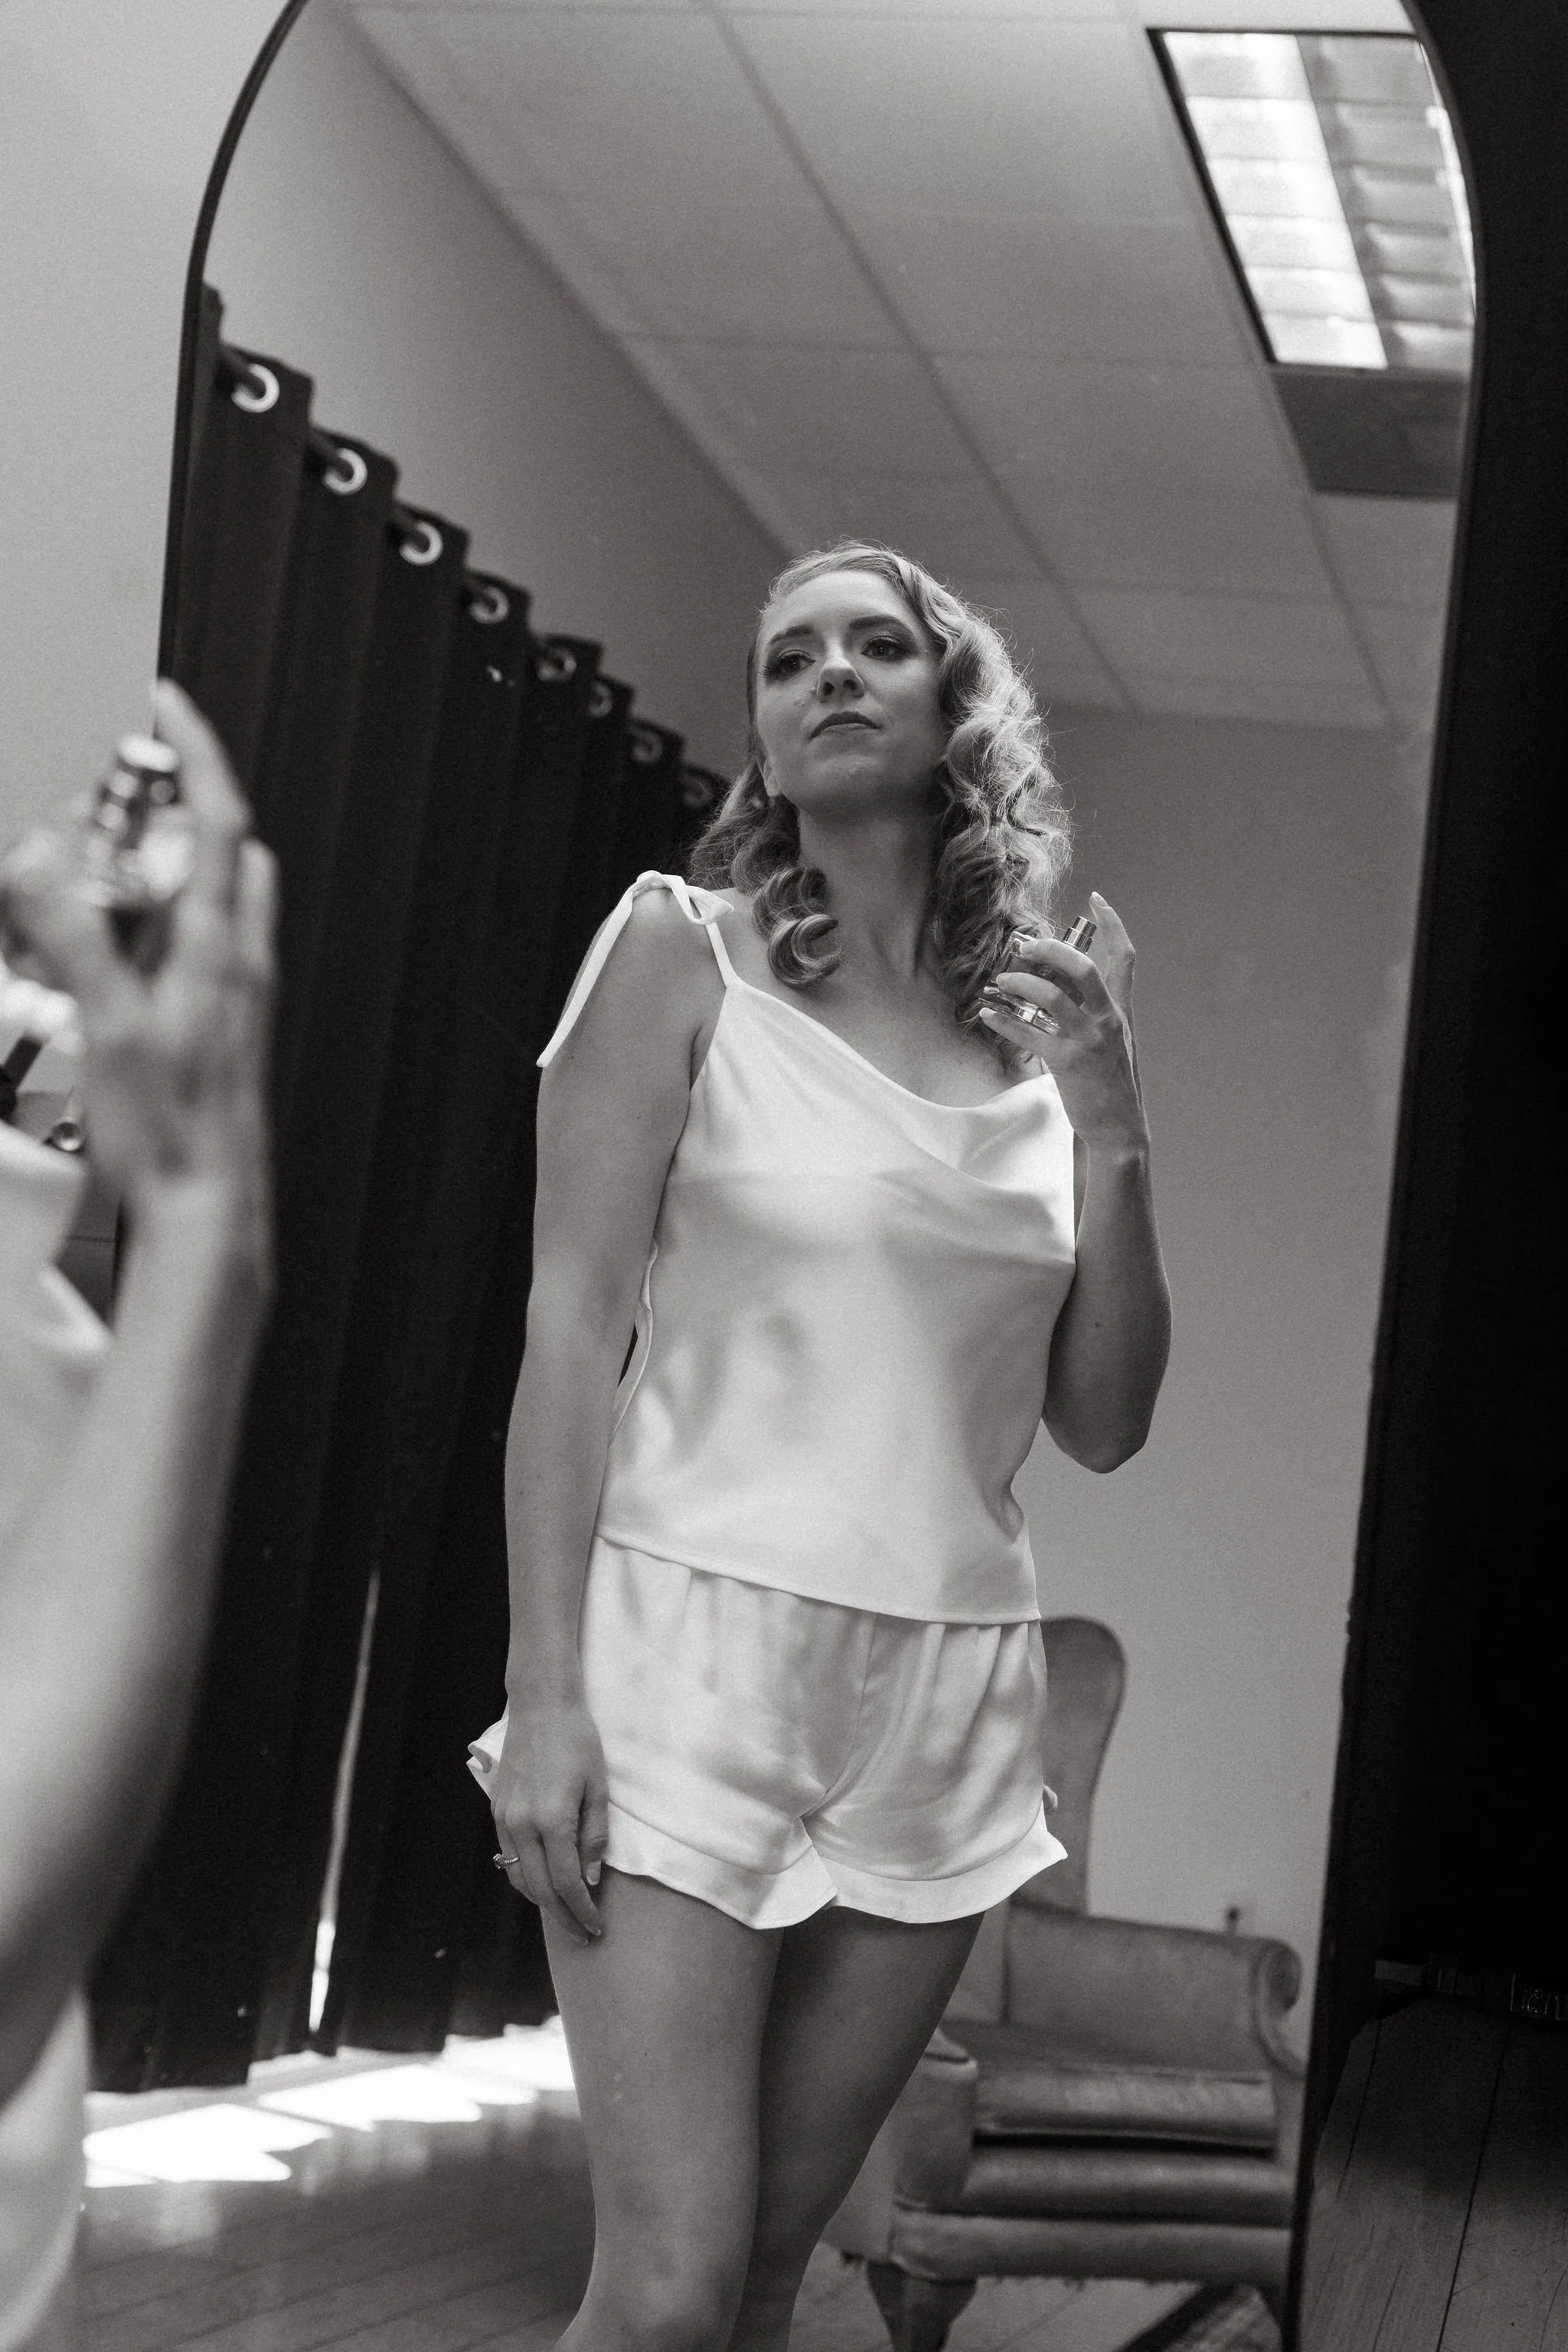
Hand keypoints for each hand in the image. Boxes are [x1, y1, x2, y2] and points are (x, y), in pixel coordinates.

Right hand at [0, 682, 275, 1237]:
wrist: (208, 1208)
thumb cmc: (173, 1134)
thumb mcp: (108, 1026)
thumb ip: (75, 940)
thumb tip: (40, 864)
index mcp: (217, 948)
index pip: (217, 821)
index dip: (196, 753)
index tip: (169, 707)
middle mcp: (238, 963)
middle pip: (219, 853)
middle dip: (169, 813)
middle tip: (114, 806)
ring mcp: (235, 996)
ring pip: (213, 901)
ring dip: (164, 872)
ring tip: (104, 882)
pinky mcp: (223, 1027)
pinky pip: (201, 951)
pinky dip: (162, 928)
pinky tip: (120, 960)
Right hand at [491, 1696, 608, 1945]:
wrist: (541, 1706)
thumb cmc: (578, 1741)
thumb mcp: (598, 1787)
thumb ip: (594, 1836)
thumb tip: (590, 1878)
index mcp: (552, 1820)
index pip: (566, 1883)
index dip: (582, 1910)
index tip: (597, 1927)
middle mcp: (522, 1825)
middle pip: (540, 1890)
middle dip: (563, 1917)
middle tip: (583, 1934)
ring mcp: (505, 1818)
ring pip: (519, 1878)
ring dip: (542, 1903)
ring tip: (565, 1915)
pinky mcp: (496, 1810)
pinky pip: (509, 1857)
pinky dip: (525, 1878)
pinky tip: (543, 1884)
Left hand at [979, 891, 1146, 1151]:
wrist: (1118, 1126)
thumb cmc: (1107, 1082)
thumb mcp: (1108, 1041)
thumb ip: (1088, 1011)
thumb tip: (1050, 983)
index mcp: (1119, 1010)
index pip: (1124, 957)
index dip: (1112, 924)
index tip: (1097, 899)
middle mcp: (1108, 1019)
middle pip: (1082, 967)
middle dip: (1051, 950)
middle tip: (1025, 945)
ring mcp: (1089, 1040)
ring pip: (1052, 997)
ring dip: (1020, 984)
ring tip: (1000, 982)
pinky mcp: (1068, 1063)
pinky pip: (1029, 1035)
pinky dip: (1004, 1022)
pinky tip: (987, 1015)